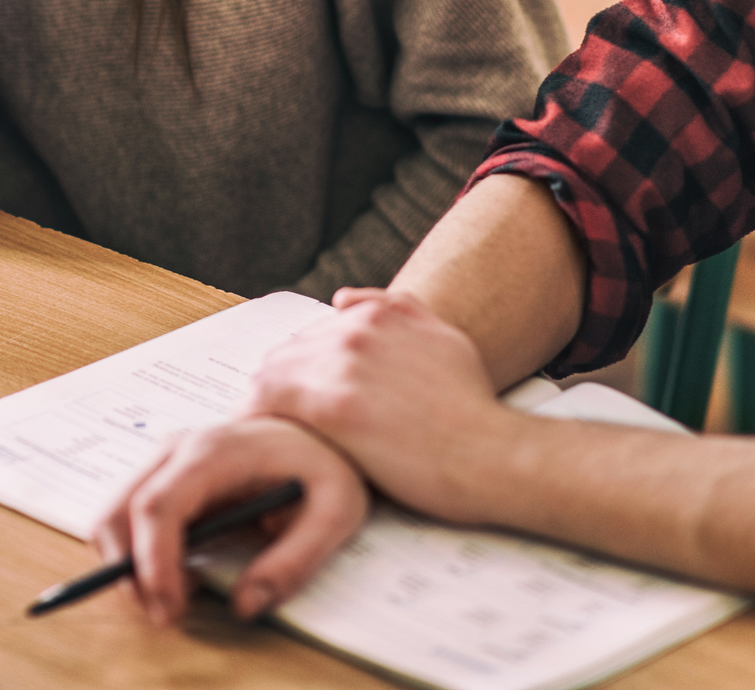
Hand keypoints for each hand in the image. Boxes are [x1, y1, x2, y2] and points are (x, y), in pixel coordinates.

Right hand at [94, 416, 368, 624]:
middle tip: (164, 614)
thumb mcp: (335, 514)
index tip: (171, 608)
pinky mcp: (166, 473)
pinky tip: (176, 573)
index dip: (154, 563)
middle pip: (119, 510)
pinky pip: (129, 514)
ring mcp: (168, 458)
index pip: (159, 505)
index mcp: (216, 451)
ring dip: (127, 563)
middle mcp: (180, 448)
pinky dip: (135, 551)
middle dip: (128, 570)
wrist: (323, 430)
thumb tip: (245, 605)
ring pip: (115, 513)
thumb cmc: (329, 465)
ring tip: (174, 597)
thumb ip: (293, 562)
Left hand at [245, 288, 517, 524]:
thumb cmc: (473, 408)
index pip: (311, 338)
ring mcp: (343, 366)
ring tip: (272, 438)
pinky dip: (261, 421)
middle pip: (286, 356)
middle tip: (283, 426)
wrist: (493, 456)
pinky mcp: (334, 408)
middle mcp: (355, 331)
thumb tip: (342, 298)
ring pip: (271, 378)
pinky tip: (268, 445)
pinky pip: (270, 406)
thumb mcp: (445, 338)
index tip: (304, 403)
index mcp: (377, 315)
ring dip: (267, 406)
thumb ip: (397, 310)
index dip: (304, 374)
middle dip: (281, 390)